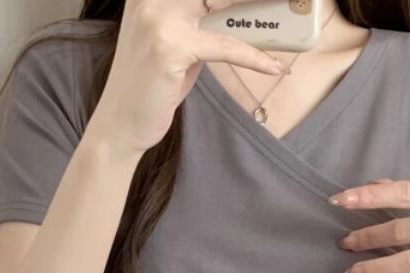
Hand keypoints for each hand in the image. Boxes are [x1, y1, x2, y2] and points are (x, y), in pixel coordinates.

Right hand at [95, 0, 291, 154]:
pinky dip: (253, 58)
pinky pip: (224, 46)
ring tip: (288, 24)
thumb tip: (242, 13)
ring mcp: (159, 17)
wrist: (121, 123)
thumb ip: (201, 21)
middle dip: (254, 0)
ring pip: (224, 7)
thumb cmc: (152, 85)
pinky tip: (274, 67)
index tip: (264, 0)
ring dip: (261, 17)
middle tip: (288, 3)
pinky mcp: (170, 46)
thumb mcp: (175, 42)